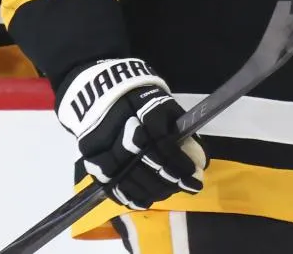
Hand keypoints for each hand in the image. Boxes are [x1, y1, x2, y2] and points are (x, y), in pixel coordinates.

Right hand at [56, 58, 206, 209]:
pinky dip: (128, 196)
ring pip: (130, 179)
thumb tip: (200, 160)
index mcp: (146, 117)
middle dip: (170, 181)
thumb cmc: (143, 101)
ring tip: (168, 194)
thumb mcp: (166, 108)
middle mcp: (124, 134)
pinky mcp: (92, 160)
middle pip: (148, 166)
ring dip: (152, 191)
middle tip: (186, 188)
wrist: (103, 91)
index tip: (195, 176)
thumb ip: (181, 133)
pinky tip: (143, 201)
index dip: (180, 166)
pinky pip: (110, 185)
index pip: (164, 148)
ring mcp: (105, 149)